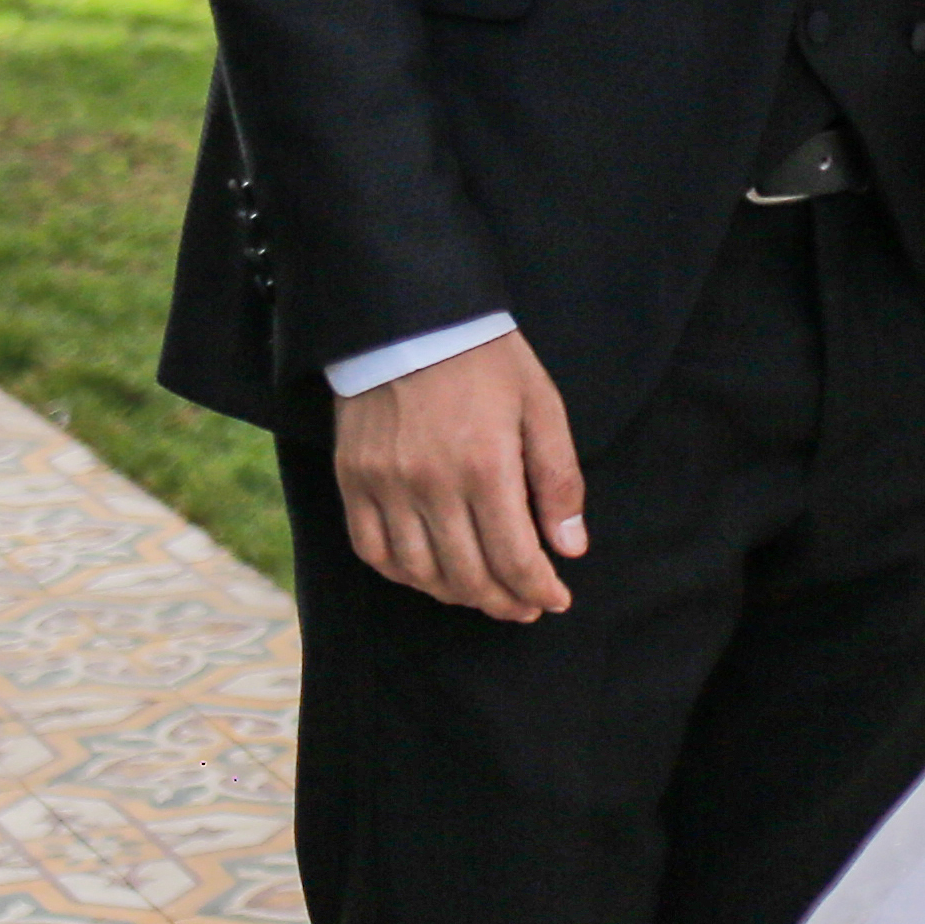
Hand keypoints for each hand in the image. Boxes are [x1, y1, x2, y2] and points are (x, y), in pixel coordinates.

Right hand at [332, 331, 584, 621]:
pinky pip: (373, 550)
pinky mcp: (354, 480)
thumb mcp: (540, 406)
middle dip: (505, 602)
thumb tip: (570, 548)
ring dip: (457, 595)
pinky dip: (405, 574)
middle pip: (469, 575)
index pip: (515, 558)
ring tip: (483, 594)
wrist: (410, 316)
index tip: (556, 599)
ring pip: (421, 572)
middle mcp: (431, 484)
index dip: (539, 589)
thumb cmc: (484, 359)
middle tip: (525, 607)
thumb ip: (558, 480)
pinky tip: (430, 574)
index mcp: (486, 466)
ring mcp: (385, 485)